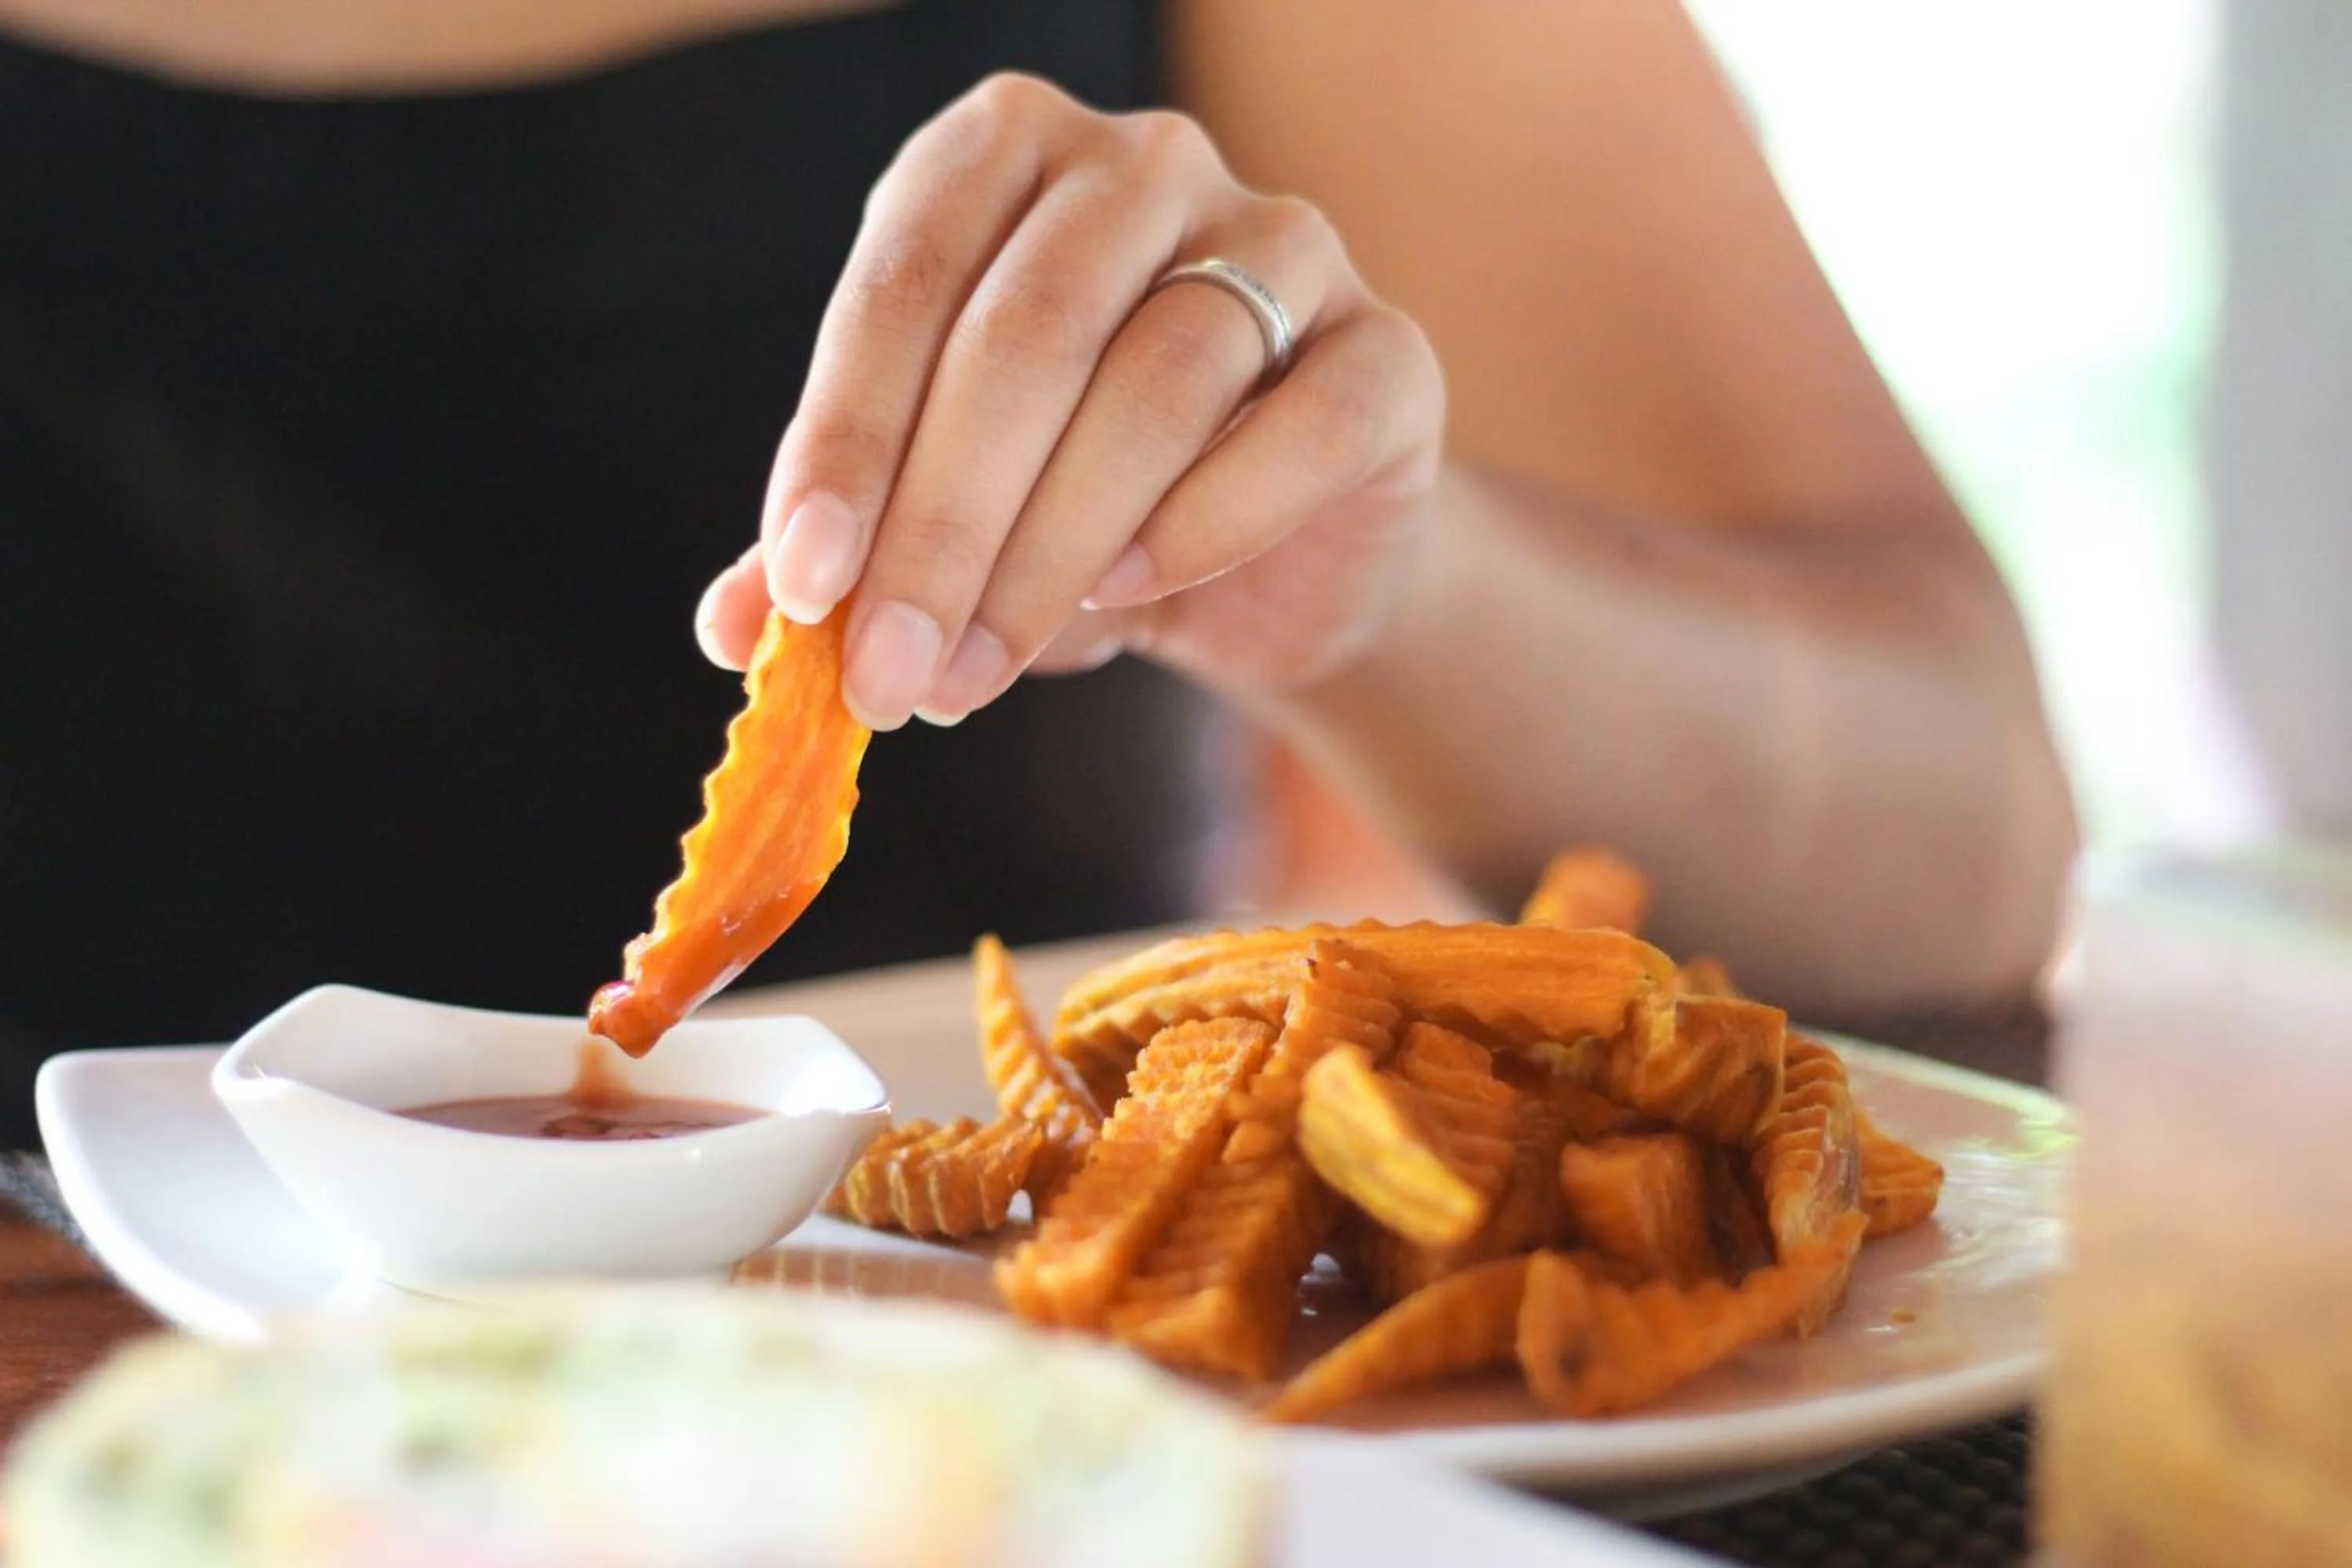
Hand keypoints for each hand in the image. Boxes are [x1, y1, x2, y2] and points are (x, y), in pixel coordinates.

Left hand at [695, 72, 1444, 729]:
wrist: (1272, 561)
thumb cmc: (1076, 508)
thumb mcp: (939, 519)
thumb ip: (842, 551)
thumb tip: (734, 628)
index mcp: (1006, 156)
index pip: (906, 278)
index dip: (845, 437)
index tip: (804, 585)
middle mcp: (1146, 166)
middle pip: (1028, 335)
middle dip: (940, 527)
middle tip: (885, 676)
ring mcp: (1287, 242)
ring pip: (1158, 383)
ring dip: (1051, 551)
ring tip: (979, 670)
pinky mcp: (1387, 353)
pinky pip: (1303, 426)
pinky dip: (1206, 522)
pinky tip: (1134, 592)